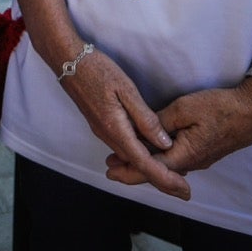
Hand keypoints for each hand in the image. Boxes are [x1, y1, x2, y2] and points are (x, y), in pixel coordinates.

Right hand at [53, 46, 189, 198]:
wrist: (67, 60)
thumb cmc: (97, 69)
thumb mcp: (126, 89)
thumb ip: (145, 118)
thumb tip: (165, 143)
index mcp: (116, 129)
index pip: (144, 163)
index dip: (165, 179)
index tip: (184, 190)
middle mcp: (108, 136)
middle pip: (138, 166)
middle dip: (162, 179)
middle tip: (184, 187)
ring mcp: (103, 132)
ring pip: (131, 158)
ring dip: (151, 169)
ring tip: (174, 173)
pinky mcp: (102, 125)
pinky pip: (124, 148)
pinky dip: (140, 156)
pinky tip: (151, 152)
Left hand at [109, 83, 251, 183]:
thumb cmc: (221, 108)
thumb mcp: (184, 108)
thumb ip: (160, 122)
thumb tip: (142, 131)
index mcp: (184, 155)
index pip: (150, 168)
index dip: (128, 169)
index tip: (110, 170)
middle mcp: (191, 163)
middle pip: (157, 171)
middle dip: (132, 169)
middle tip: (110, 165)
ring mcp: (199, 159)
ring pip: (167, 167)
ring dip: (146, 162)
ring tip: (123, 158)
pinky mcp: (203, 152)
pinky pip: (176, 160)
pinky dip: (159, 158)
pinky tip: (150, 150)